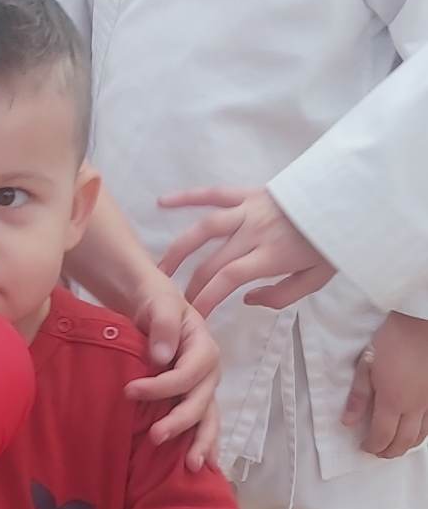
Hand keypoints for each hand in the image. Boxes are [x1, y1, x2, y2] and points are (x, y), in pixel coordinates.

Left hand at [126, 271, 220, 471]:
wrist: (154, 308)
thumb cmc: (157, 305)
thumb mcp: (160, 303)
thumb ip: (163, 324)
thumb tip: (162, 357)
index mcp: (204, 347)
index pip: (188, 374)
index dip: (162, 386)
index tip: (130, 391)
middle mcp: (209, 372)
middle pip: (201, 402)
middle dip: (180, 422)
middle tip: (156, 437)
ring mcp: (204, 389)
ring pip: (208, 419)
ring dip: (200, 442)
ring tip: (192, 467)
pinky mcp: (194, 400)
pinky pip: (201, 424)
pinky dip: (201, 444)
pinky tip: (199, 467)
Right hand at [159, 187, 335, 314]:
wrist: (348, 199)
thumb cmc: (332, 243)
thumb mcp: (316, 280)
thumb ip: (281, 296)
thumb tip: (246, 299)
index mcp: (271, 256)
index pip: (227, 279)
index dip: (206, 298)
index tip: (194, 315)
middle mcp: (254, 232)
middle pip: (212, 261)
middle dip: (191, 285)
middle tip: (178, 303)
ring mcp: (248, 209)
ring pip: (204, 228)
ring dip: (179, 249)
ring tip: (162, 267)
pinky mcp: (249, 192)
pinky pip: (214, 193)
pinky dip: (187, 197)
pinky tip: (162, 202)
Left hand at [343, 313, 427, 456]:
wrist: (422, 319)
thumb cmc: (393, 338)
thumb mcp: (367, 364)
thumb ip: (358, 396)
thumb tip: (348, 422)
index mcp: (393, 400)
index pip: (382, 436)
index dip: (372, 446)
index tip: (364, 446)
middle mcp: (414, 407)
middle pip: (403, 441)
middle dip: (389, 451)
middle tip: (378, 451)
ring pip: (421, 435)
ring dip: (407, 445)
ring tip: (396, 444)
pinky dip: (423, 433)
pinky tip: (416, 430)